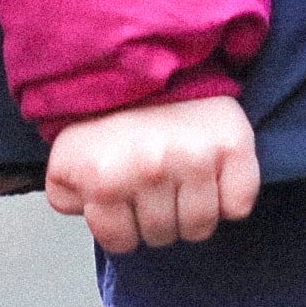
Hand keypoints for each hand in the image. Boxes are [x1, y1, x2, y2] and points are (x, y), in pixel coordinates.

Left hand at [46, 95, 259, 253]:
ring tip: (181, 184)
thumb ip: (66, 197)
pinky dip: (229, 199)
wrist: (153, 64)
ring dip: (191, 213)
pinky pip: (238, 205)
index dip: (122, 226)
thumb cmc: (109, 117)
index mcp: (106, 179)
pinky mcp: (233, 147)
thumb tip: (89, 215)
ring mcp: (195, 159)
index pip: (122, 242)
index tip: (124, 200)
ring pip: (200, 227)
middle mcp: (151, 171)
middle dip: (156, 218)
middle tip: (153, 186)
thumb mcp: (67, 158)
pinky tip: (211, 178)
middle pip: (162, 236)